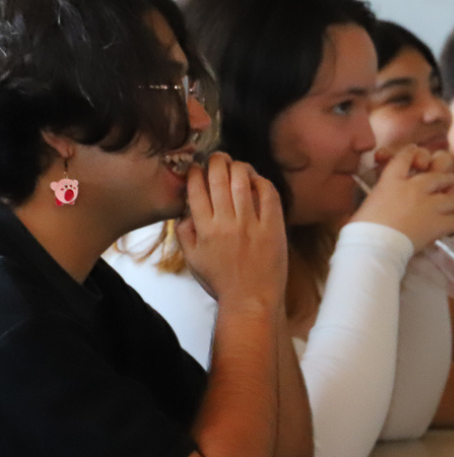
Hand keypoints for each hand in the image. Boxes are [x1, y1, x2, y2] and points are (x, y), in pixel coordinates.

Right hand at [176, 153, 287, 307]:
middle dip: (216, 161)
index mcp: (205, 230)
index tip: (195, 167)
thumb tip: (183, 212)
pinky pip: (268, 194)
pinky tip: (256, 180)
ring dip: (237, 166)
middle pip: (218, 178)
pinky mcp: (273, 226)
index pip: (196, 190)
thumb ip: (184, 234)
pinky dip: (261, 181)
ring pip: (242, 180)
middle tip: (217, 157)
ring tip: (235, 164)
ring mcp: (251, 223)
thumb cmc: (221, 282)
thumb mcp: (192, 260)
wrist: (251, 299)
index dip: (194, 173)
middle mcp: (226, 223)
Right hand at [353, 144, 453, 250]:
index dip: (412, 152)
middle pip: (437, 174)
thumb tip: (377, 201)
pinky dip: (453, 222)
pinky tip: (449, 225)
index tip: (414, 152)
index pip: (405, 157)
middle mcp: (414, 188)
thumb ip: (376, 197)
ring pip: (452, 195)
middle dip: (442, 176)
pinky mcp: (439, 223)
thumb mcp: (363, 205)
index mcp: (392, 182)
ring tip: (449, 202)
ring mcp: (429, 205)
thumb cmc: (359, 230)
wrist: (372, 247)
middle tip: (444, 179)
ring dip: (451, 198)